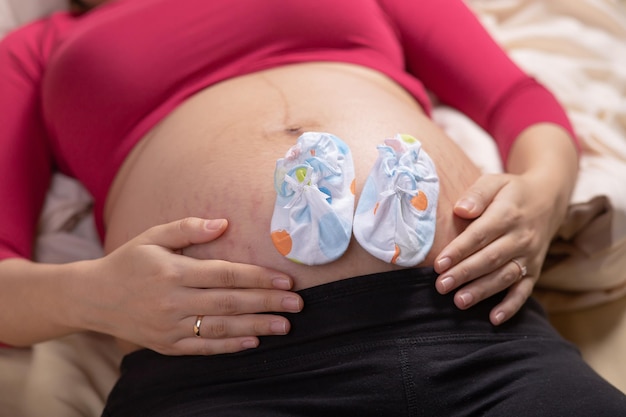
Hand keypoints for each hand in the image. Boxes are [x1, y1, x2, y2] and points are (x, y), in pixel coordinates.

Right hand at [78, 217, 301, 355]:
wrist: (92, 297)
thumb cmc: (128, 261)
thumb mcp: (153, 236)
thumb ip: (188, 229)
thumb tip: (223, 223)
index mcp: (173, 272)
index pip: (226, 274)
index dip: (258, 277)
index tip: (286, 280)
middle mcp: (173, 301)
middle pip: (230, 303)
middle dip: (267, 303)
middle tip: (297, 304)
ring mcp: (170, 327)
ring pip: (221, 328)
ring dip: (256, 327)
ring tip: (285, 326)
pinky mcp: (166, 345)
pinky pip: (203, 348)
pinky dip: (230, 347)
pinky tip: (253, 342)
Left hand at [433, 172, 563, 324]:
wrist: (548, 199)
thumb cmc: (510, 192)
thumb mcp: (494, 181)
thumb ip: (477, 194)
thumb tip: (461, 209)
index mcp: (508, 214)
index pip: (480, 234)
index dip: (459, 250)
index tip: (439, 263)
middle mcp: (521, 237)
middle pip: (490, 259)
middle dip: (465, 274)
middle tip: (441, 286)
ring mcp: (530, 256)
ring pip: (505, 277)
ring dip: (482, 291)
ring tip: (459, 301)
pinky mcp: (535, 270)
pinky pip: (525, 290)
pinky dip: (511, 306)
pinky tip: (494, 319)